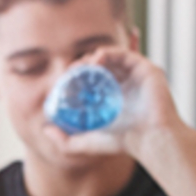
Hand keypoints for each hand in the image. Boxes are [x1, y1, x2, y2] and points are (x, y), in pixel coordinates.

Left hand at [40, 46, 192, 163]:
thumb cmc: (123, 143)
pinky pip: (124, 53)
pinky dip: (107, 53)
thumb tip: (45, 130)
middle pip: (100, 66)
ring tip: (79, 68)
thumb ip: (66, 141)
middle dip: (82, 66)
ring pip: (110, 57)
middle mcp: (126, 83)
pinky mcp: (146, 69)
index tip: (64, 81)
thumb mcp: (87, 143)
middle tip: (69, 73)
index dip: (77, 76)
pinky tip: (93, 61)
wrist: (150, 140)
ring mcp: (136, 75)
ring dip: (91, 58)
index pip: (93, 79)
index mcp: (114, 96)